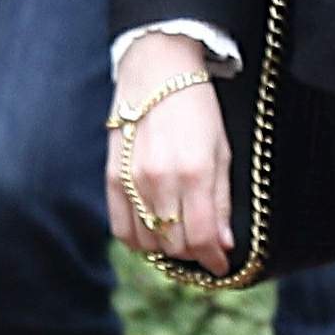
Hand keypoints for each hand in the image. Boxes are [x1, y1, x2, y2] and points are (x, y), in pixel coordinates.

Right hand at [107, 33, 234, 275]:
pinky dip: (138, 240)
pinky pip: (121, 230)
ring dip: (166, 247)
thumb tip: (222, 245)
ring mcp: (132, 181)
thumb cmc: (197, 105)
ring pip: (147, 242)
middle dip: (193, 252)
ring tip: (179, 235)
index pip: (201, 239)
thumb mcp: (221, 147)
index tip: (221, 266)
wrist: (157, 68)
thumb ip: (220, 199)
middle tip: (203, 244)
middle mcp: (160, 180)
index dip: (213, 260)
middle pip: (174, 245)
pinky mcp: (111, 178)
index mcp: (194, 171)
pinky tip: (152, 231)